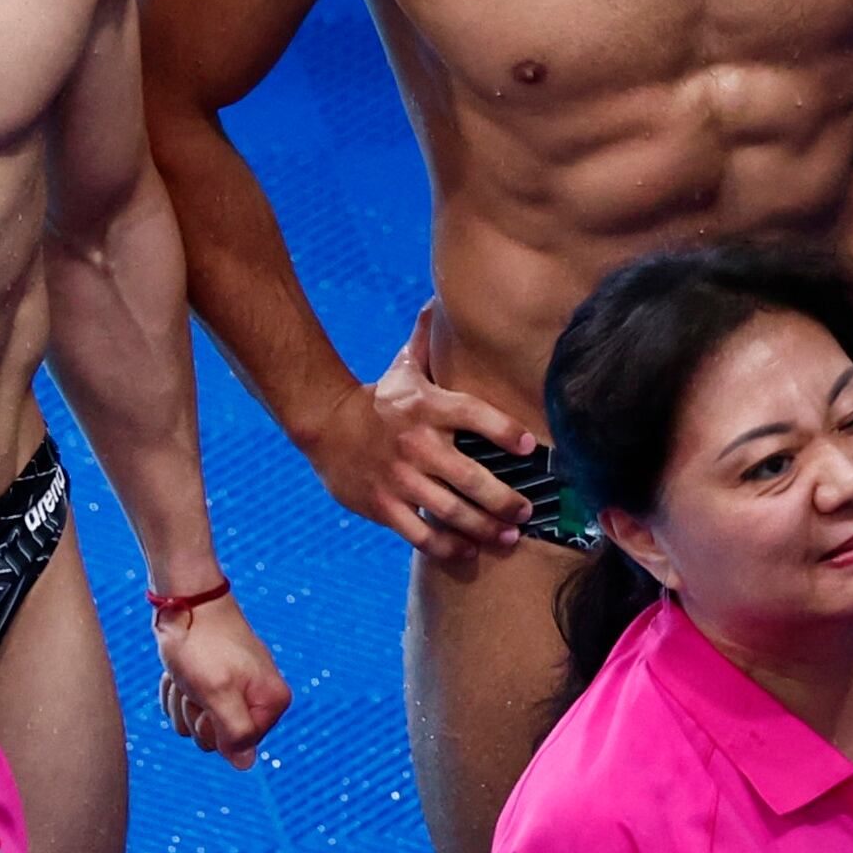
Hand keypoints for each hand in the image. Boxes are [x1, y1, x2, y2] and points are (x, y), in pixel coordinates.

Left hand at [154, 591, 291, 770]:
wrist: (184, 599)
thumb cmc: (201, 643)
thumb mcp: (217, 692)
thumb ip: (236, 733)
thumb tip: (245, 765)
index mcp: (271, 701)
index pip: (238, 746)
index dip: (214, 726)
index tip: (208, 696)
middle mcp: (259, 698)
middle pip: (216, 739)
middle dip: (195, 713)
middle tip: (194, 682)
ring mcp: (235, 689)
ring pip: (196, 724)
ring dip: (182, 701)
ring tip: (185, 672)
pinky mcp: (214, 681)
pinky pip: (188, 707)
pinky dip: (177, 691)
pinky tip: (179, 671)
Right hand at [299, 301, 537, 561]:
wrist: (324, 425)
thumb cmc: (377, 399)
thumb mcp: (403, 368)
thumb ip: (427, 342)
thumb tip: (437, 301)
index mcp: (426, 407)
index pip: (472, 414)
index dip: (503, 430)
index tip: (529, 447)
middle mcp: (416, 444)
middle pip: (469, 476)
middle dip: (504, 499)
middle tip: (527, 510)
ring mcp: (399, 477)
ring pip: (449, 510)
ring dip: (485, 527)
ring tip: (510, 535)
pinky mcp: (383, 504)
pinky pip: (420, 532)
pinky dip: (448, 546)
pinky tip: (470, 550)